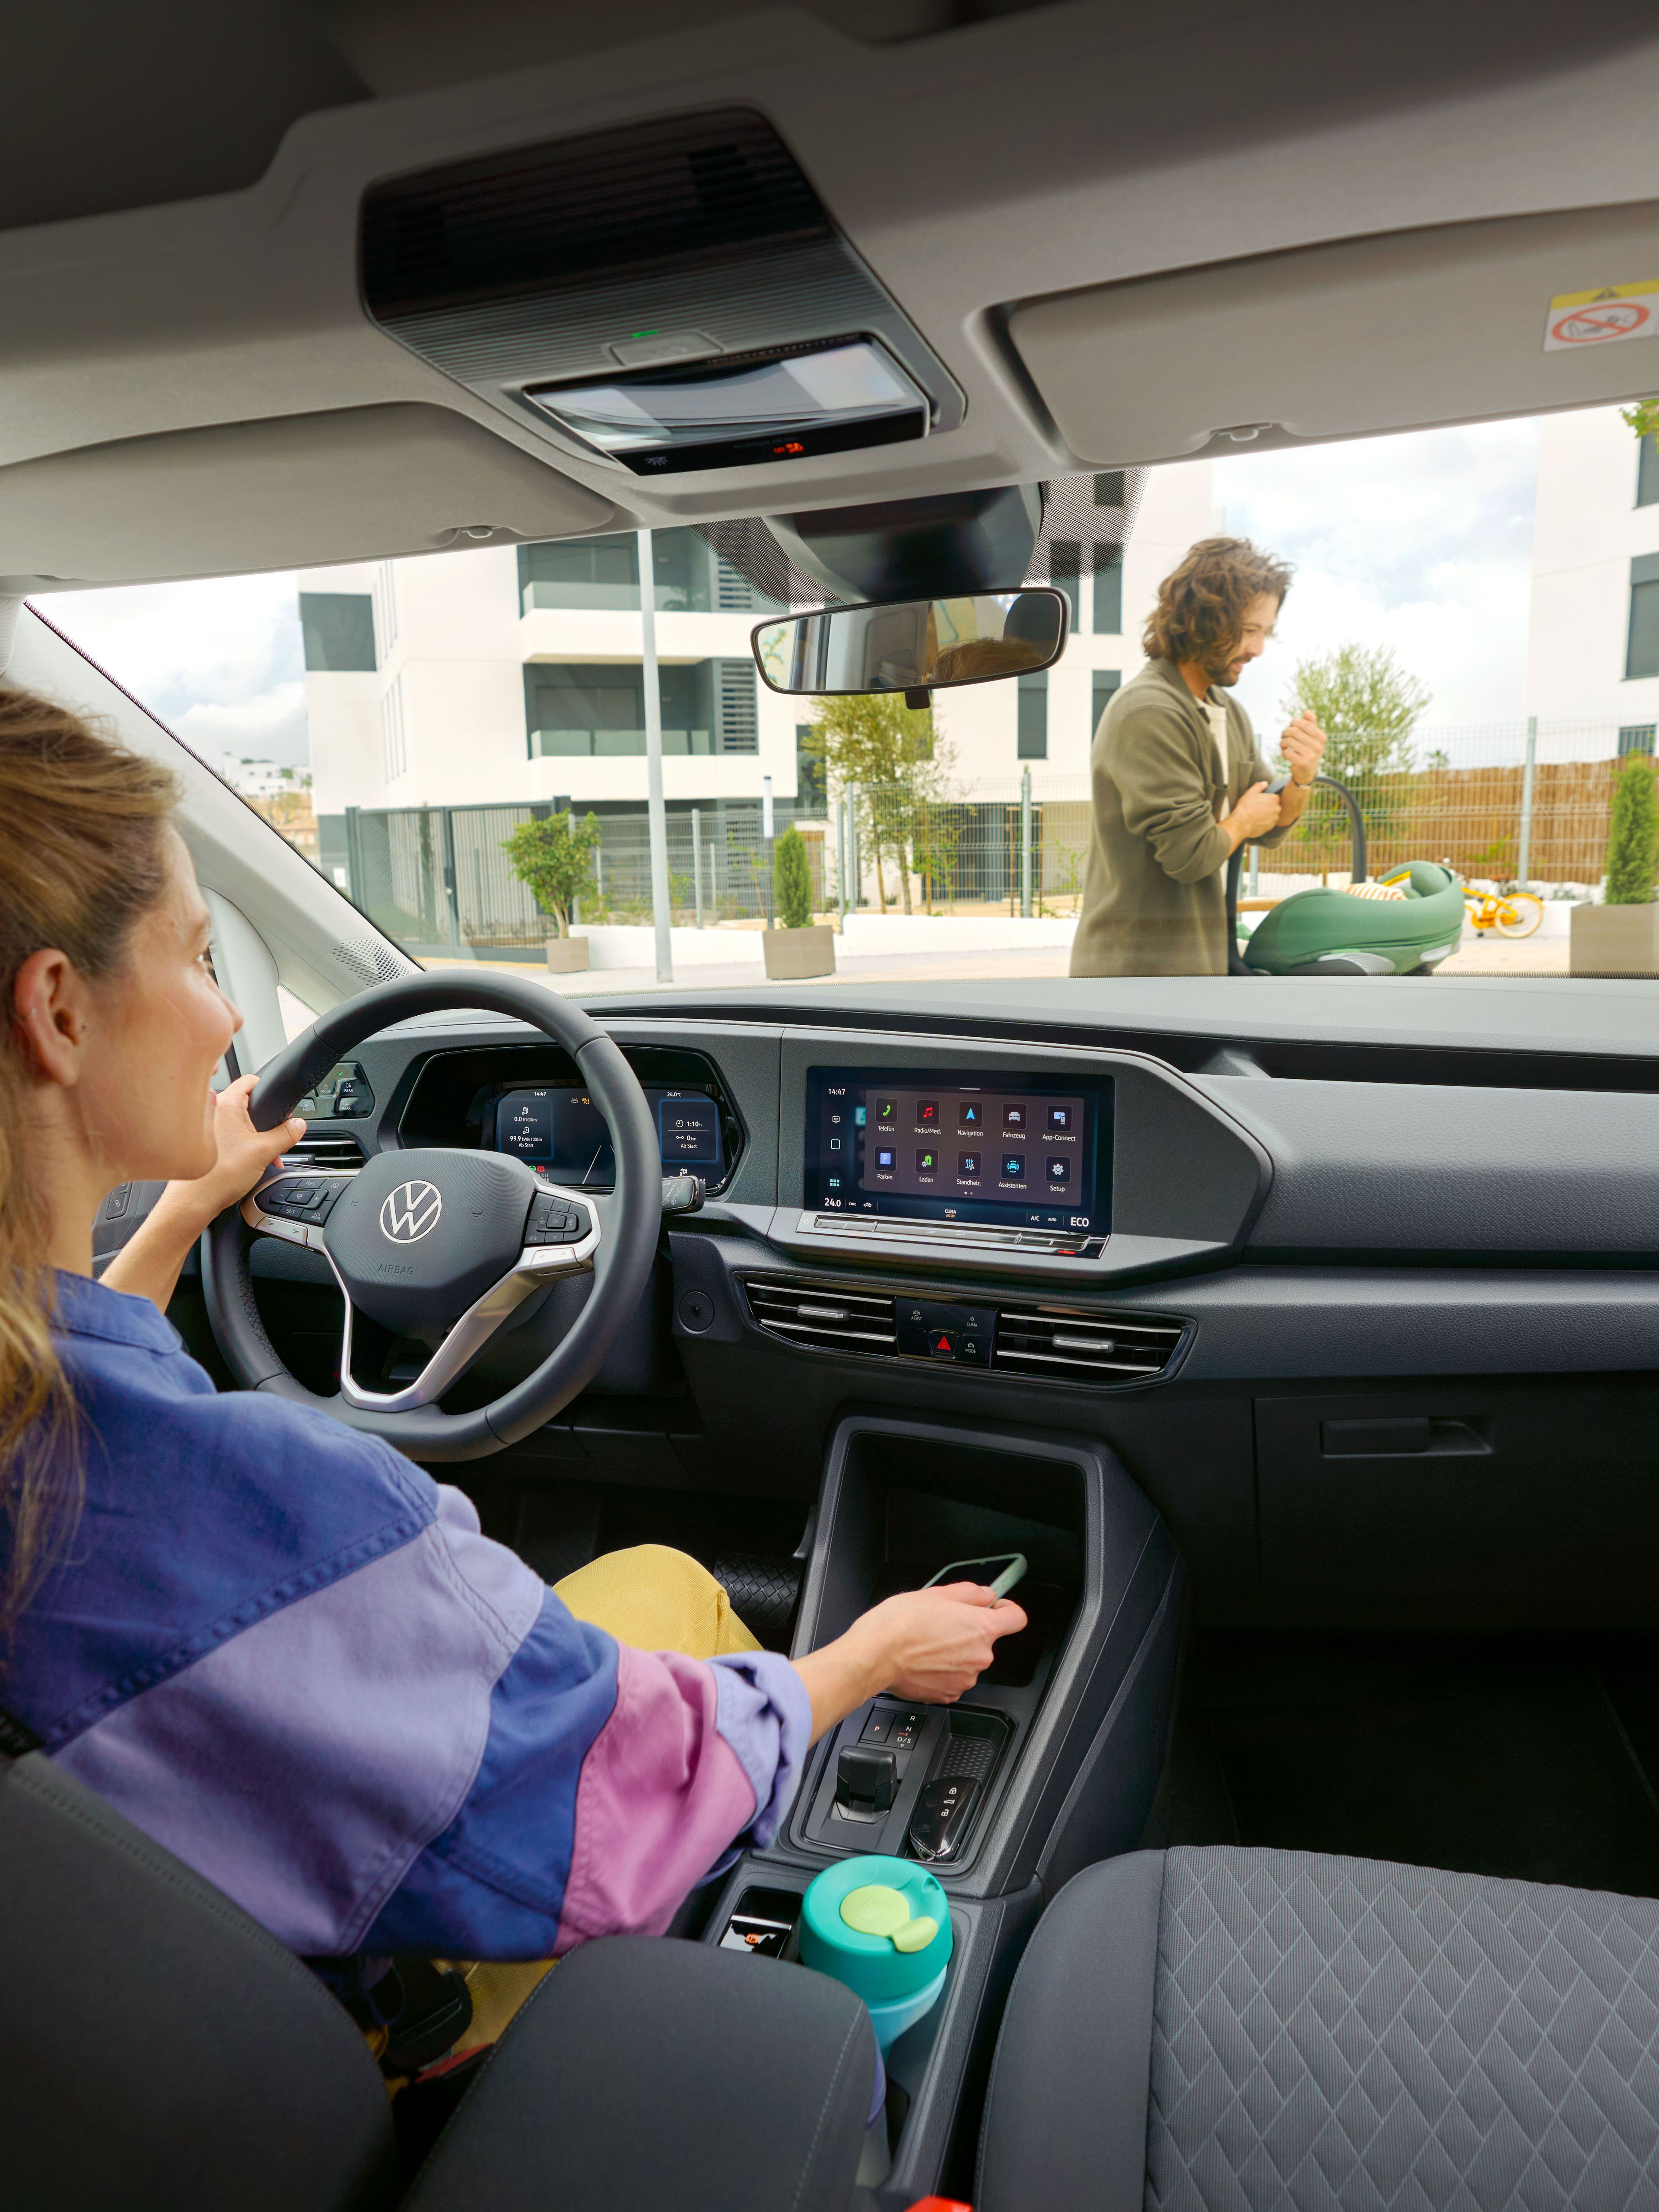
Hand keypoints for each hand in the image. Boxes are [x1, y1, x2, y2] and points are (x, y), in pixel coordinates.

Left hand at [170, 1075, 305, 1229]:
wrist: (195, 1201)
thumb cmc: (219, 1176)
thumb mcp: (264, 1151)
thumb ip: (286, 1134)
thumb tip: (299, 1125)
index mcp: (225, 1103)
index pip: (250, 1080)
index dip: (269, 1090)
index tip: (280, 1106)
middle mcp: (212, 1109)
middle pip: (248, 1104)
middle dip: (267, 1122)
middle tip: (277, 1139)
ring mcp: (207, 1125)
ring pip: (240, 1121)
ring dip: (257, 1136)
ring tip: (267, 1156)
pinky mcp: (206, 1141)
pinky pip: (230, 1134)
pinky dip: (244, 1143)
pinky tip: (253, 1161)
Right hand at [859, 1581, 1028, 1701]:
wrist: (876, 1654)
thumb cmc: (901, 1623)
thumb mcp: (937, 1593)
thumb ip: (969, 1593)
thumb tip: (984, 1595)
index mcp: (981, 1628)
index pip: (1016, 1619)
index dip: (1007, 1610)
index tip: (996, 1608)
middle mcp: (979, 1657)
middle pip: (985, 1640)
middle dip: (968, 1631)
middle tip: (942, 1623)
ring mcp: (965, 1679)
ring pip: (967, 1660)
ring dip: (954, 1652)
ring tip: (927, 1642)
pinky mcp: (947, 1694)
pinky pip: (952, 1678)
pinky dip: (942, 1670)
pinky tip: (923, 1660)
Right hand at [1223, 780, 1282, 845]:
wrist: (1242, 824)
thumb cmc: (1245, 807)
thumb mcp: (1250, 793)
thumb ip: (1259, 786)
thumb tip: (1265, 783)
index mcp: (1273, 799)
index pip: (1274, 797)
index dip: (1266, 799)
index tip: (1260, 801)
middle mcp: (1276, 809)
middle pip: (1274, 806)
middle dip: (1268, 807)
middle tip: (1257, 808)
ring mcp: (1274, 819)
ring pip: (1272, 815)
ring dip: (1267, 815)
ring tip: (1256, 815)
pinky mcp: (1270, 827)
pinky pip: (1269, 823)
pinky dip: (1264, 822)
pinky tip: (1256, 821)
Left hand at [1280, 711, 1326, 785]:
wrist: (1307, 771)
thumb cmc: (1308, 750)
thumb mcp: (1312, 737)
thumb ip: (1310, 724)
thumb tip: (1307, 712)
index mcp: (1321, 737)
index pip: (1304, 723)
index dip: (1294, 722)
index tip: (1290, 726)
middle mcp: (1318, 746)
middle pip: (1295, 731)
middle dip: (1285, 732)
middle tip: (1283, 736)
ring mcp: (1311, 755)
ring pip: (1289, 741)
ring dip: (1282, 742)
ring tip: (1283, 745)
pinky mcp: (1302, 763)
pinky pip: (1286, 752)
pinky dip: (1283, 752)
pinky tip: (1285, 753)